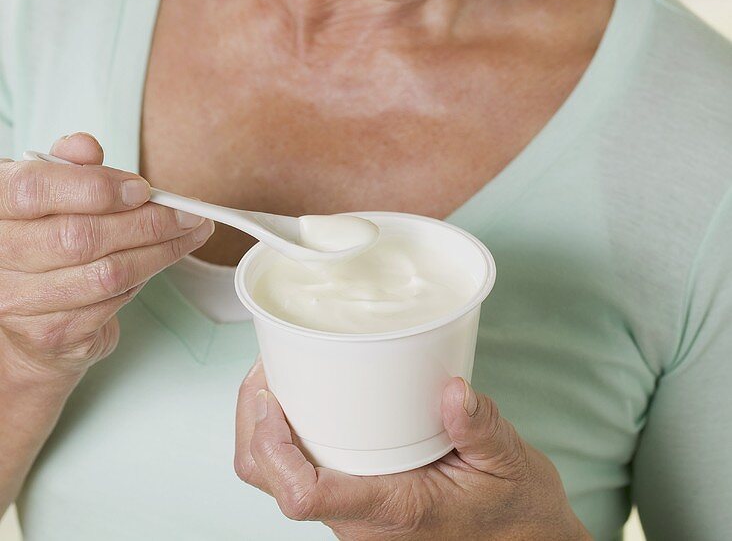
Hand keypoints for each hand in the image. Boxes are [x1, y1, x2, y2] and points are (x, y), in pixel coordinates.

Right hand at [0, 132, 214, 386]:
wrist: (27, 311)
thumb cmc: (45, 234)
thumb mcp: (50, 190)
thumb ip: (68, 165)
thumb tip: (87, 148)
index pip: (34, 190)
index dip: (94, 187)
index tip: (141, 188)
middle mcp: (0, 256)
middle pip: (79, 237)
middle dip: (146, 222)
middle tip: (188, 212)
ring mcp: (20, 302)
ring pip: (104, 274)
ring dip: (160, 252)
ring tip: (191, 233)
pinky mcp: (50, 335)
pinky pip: (111, 303)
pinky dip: (144, 278)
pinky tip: (159, 260)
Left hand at [235, 356, 590, 539]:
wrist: (524, 539)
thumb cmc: (513, 506)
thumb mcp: (507, 460)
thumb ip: (480, 427)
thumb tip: (453, 391)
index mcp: (390, 510)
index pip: (304, 494)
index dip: (272, 447)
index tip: (272, 394)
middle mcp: (359, 520)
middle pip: (271, 483)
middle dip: (253, 423)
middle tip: (267, 365)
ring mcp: (353, 514)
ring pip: (276, 480)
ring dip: (263, 427)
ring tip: (276, 371)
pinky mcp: (355, 499)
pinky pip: (298, 472)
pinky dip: (284, 434)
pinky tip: (300, 394)